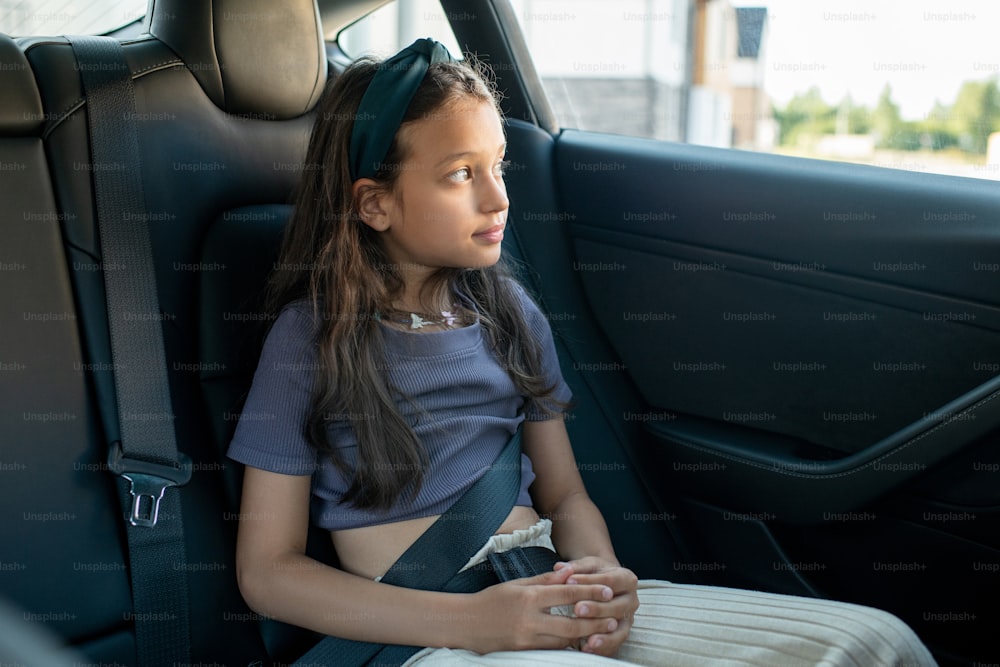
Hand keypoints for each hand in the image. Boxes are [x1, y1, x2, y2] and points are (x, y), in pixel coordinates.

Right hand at [460, 566, 619, 653]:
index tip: (607, 590)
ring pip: (564, 641)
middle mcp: (529, 619)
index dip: (590, 591)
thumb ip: (545, 580)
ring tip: (602, 631)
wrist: (464, 623)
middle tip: (613, 618)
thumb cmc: (491, 600)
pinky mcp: (523, 652)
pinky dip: (566, 646)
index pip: (567, 593)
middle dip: (595, 622)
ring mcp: (526, 638)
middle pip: (571, 624)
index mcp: (529, 596)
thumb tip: (569, 574)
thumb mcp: (517, 584)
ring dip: (584, 636)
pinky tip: (578, 642)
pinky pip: (551, 650)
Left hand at [554, 557, 638, 656]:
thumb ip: (575, 567)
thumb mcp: (587, 565)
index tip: (569, 582)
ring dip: (602, 633)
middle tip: (577, 609)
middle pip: (617, 606)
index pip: (610, 580)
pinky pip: (615, 642)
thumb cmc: (595, 573)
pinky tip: (587, 647)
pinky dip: (602, 646)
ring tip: (587, 637)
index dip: (589, 581)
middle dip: (597, 609)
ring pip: (619, 628)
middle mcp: (631, 599)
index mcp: (627, 579)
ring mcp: (629, 618)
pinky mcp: (622, 632)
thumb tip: (560, 568)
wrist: (604, 584)